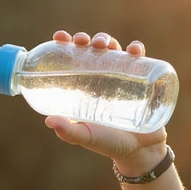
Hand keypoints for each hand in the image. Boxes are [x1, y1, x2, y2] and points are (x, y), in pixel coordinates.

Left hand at [45, 30, 167, 176]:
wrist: (140, 152)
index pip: (73, 59)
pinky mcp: (142, 79)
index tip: (60, 37)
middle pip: (93, 50)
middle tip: (84, 42)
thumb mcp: (87, 137)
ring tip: (104, 44)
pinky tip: (134, 50)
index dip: (66, 45)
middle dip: (88, 40)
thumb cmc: (110, 144)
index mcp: (85, 86)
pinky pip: (140, 59)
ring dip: (108, 40)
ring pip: (114, 50)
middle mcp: (102, 78)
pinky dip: (137, 50)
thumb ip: (69, 132)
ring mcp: (122, 77)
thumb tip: (48, 120)